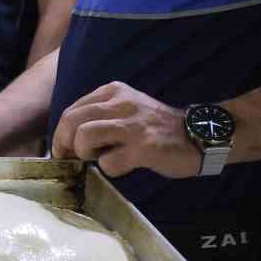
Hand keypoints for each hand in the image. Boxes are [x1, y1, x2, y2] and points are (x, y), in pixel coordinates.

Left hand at [52, 82, 200, 178]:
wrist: (200, 134)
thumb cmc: (157, 127)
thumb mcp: (127, 109)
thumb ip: (100, 117)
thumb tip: (67, 139)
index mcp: (113, 91)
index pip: (71, 110)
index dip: (60, 134)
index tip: (63, 150)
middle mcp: (120, 103)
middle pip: (71, 121)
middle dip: (64, 144)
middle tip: (71, 159)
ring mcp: (132, 125)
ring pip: (84, 137)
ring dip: (85, 154)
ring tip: (100, 158)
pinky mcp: (143, 147)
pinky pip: (109, 162)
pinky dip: (110, 169)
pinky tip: (125, 166)